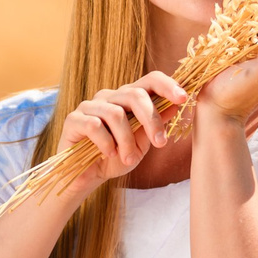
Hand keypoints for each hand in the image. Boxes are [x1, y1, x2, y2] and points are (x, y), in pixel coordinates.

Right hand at [58, 71, 189, 181]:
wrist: (87, 177)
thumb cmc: (116, 158)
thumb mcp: (142, 143)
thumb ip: (155, 124)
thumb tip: (175, 105)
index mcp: (128, 98)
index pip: (150, 80)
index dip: (168, 85)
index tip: (183, 98)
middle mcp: (110, 97)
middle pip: (135, 95)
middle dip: (151, 120)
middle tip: (160, 143)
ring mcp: (90, 105)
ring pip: (116, 114)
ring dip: (126, 141)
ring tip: (127, 159)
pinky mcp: (73, 119)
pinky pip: (95, 126)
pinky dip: (106, 144)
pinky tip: (108, 155)